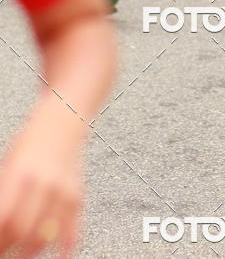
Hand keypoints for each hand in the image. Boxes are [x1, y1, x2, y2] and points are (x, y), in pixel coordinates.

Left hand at [0, 118, 81, 256]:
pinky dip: (65, 247)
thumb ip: (4, 194)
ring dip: (30, 252)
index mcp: (19, 174)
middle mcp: (43, 183)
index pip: (4, 219)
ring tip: (21, 255)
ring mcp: (62, 190)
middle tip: (5, 252)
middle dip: (10, 249)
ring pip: (45, 235)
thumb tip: (0, 224)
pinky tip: (59, 256)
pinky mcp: (77, 194)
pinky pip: (73, 229)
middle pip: (22, 231)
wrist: (64, 119)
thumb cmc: (31, 140)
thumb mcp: (9, 164)